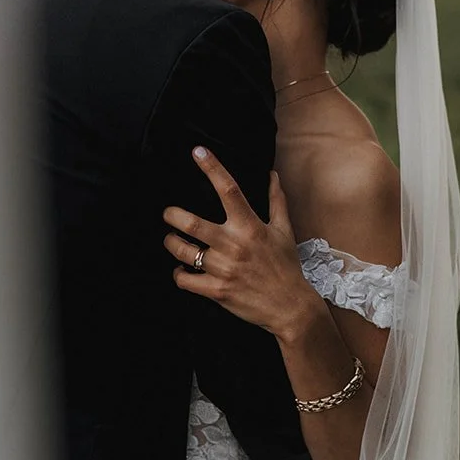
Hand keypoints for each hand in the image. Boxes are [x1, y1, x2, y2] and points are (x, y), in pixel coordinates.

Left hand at [163, 148, 319, 338]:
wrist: (290, 307)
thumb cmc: (286, 267)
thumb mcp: (285, 231)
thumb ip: (276, 201)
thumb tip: (272, 174)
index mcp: (250, 227)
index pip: (229, 190)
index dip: (212, 168)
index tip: (197, 152)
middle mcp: (234, 245)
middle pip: (192, 223)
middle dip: (172, 215)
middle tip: (168, 214)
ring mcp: (224, 269)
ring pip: (182, 251)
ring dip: (172, 243)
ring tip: (172, 240)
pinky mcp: (217, 290)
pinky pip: (184, 280)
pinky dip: (178, 273)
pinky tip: (181, 269)